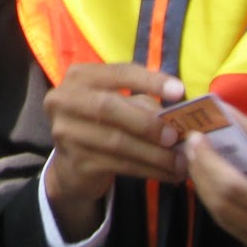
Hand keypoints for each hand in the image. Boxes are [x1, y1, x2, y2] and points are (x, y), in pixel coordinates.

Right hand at [43, 62, 185, 241]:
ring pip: (117, 141)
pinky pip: (119, 165)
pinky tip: (169, 174)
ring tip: (182, 163)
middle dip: (147, 122)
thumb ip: (141, 104)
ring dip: (155, 154)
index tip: (179, 91)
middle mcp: (64, 100)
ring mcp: (66, 132)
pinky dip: (150, 170)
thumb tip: (176, 115)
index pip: (117, 73)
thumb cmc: (102, 125)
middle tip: (176, 136)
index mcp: (79, 77)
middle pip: (108, 107)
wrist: (72, 164)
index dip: (149, 81)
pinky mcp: (76, 161)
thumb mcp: (118, 106)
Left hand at [187, 107, 246, 246]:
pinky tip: (207, 185)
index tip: (214, 108)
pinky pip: (232, 228)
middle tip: (191, 139)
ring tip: (192, 158)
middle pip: (230, 187)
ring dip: (201, 181)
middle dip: (203, 159)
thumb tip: (241, 131)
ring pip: (223, 211)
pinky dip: (214, 203)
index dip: (233, 124)